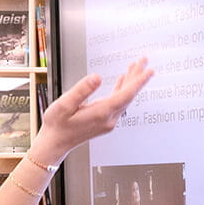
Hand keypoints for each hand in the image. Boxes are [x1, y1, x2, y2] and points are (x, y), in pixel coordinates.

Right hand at [31, 57, 153, 164]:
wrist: (54, 144)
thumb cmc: (57, 125)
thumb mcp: (64, 104)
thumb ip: (81, 90)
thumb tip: (96, 77)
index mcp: (100, 113)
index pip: (125, 94)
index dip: (138, 81)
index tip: (148, 70)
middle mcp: (108, 119)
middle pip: (128, 95)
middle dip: (137, 76)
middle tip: (144, 61)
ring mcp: (108, 121)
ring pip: (124, 98)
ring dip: (130, 82)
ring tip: (135, 67)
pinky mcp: (104, 121)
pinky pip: (118, 103)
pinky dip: (122, 90)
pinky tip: (122, 81)